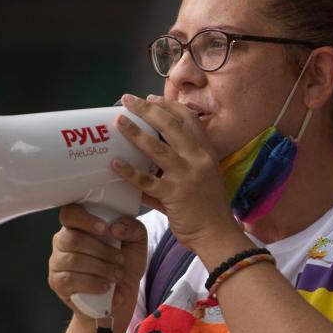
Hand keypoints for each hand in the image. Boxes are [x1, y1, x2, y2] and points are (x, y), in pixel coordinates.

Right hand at [48, 204, 147, 322]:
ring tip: (116, 274)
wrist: (122, 293)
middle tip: (119, 259)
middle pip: (72, 239)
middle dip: (102, 251)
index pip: (70, 213)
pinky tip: (105, 286)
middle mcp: (63, 241)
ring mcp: (57, 262)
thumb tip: (116, 227)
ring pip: (73, 260)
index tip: (105, 229)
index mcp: (79, 225)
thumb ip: (133, 228)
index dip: (85, 219)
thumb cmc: (125, 263)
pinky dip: (92, 283)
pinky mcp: (57, 282)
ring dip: (100, 268)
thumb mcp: (137, 242)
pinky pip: (70, 279)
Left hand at [111, 94, 242, 253]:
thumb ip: (179, 165)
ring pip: (157, 147)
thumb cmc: (208, 208)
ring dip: (135, 132)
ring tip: (118, 121)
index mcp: (206, 152)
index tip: (151, 98)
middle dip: (147, 109)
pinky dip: (129, 171)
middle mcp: (198, 159)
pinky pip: (146, 180)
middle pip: (171, 125)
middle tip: (128, 100)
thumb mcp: (201, 178)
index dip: (168, 105)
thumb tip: (151, 157)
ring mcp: (186, 176)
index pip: (188, 119)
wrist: (218, 234)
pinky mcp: (174, 194)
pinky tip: (114, 163)